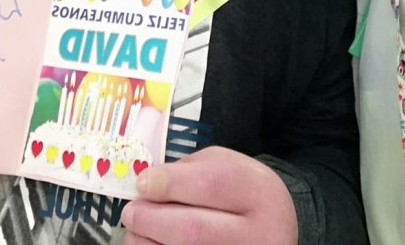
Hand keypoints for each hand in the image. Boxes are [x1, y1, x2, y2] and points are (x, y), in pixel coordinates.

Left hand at [120, 146, 296, 244]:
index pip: (209, 186)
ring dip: (146, 242)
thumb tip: (148, 184)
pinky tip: (149, 244)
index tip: (143, 183)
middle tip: (131, 212)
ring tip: (137, 230)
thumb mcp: (230, 166)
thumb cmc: (243, 195)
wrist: (274, 231)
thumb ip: (191, 169)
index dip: (169, 183)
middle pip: (192, 230)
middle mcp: (259, 235)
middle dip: (150, 219)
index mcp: (259, 194)